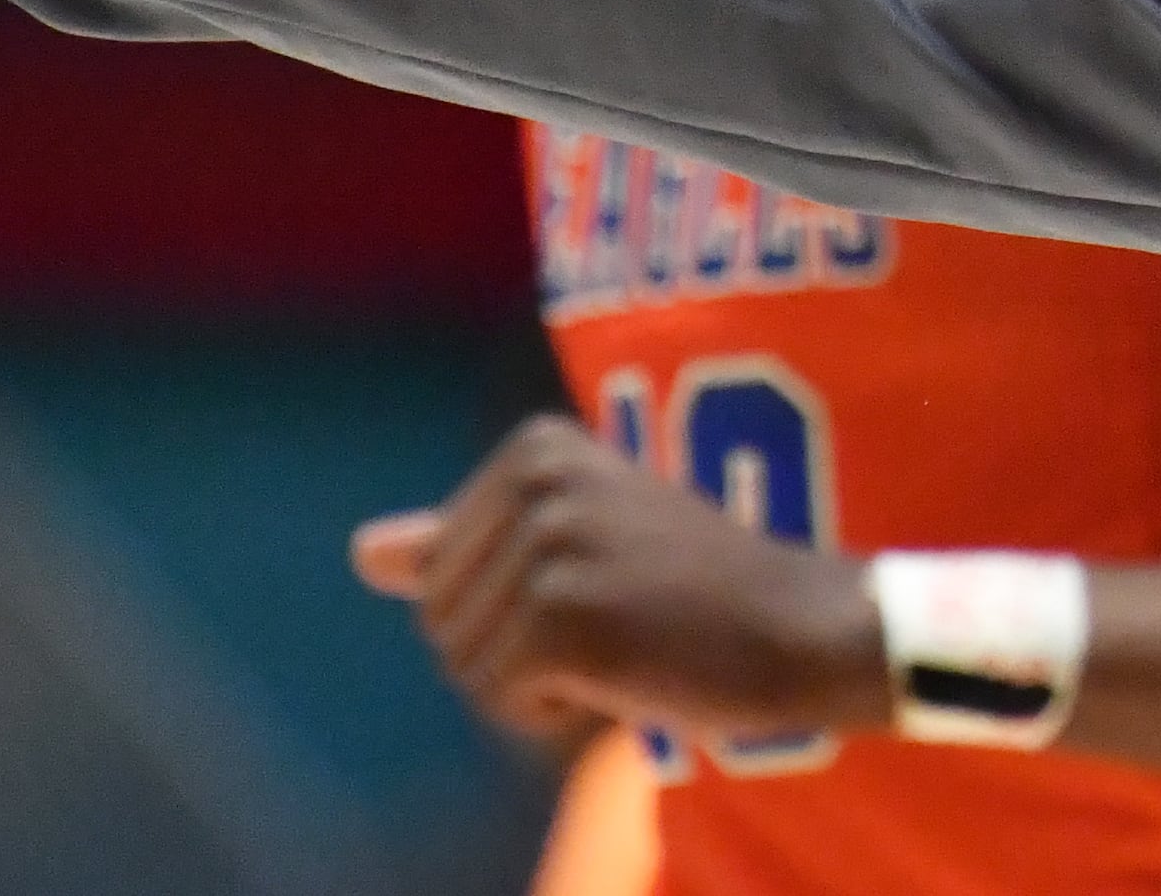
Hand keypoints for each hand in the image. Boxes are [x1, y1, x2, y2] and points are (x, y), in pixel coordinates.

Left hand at [350, 416, 888, 745]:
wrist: (798, 624)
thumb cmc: (692, 589)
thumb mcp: (580, 546)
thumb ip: (468, 545)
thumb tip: (362, 552)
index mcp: (539, 448)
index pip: (439, 570)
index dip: (511, 606)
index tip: (606, 580)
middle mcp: (539, 479)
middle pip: (439, 616)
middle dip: (514, 648)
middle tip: (618, 619)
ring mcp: (551, 544)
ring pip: (465, 663)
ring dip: (537, 683)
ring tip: (625, 643)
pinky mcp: (562, 615)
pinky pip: (501, 699)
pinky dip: (556, 712)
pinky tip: (625, 675)